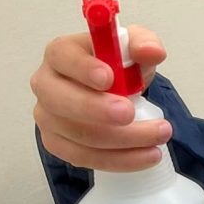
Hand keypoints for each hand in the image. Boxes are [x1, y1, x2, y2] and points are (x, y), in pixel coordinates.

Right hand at [31, 26, 171, 170]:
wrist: (115, 92)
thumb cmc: (117, 65)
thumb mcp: (134, 47)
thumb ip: (144, 44)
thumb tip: (152, 52)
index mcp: (60, 53)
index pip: (62, 57)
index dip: (83, 68)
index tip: (109, 78)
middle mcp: (46, 84)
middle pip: (59, 100)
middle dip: (96, 110)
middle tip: (129, 113)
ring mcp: (48, 117)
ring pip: (77, 135)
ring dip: (121, 140)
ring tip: (158, 135)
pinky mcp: (57, 144)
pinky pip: (84, 157)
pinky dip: (118, 160)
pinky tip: (146, 155)